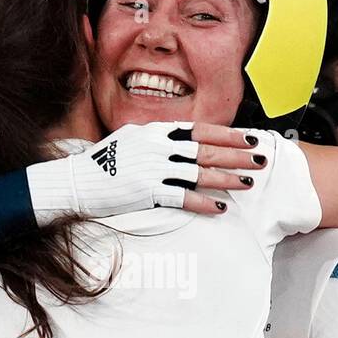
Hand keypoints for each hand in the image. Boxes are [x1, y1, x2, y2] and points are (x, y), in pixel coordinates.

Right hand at [39, 121, 266, 218]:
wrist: (77, 181)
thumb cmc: (103, 162)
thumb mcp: (131, 139)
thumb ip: (157, 139)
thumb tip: (182, 140)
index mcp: (155, 131)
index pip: (199, 129)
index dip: (227, 135)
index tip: (248, 138)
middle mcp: (157, 147)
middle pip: (206, 150)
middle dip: (236, 156)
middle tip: (260, 160)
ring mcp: (153, 169)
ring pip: (199, 173)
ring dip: (226, 179)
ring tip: (248, 183)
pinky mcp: (148, 192)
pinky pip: (183, 197)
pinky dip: (204, 202)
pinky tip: (220, 207)